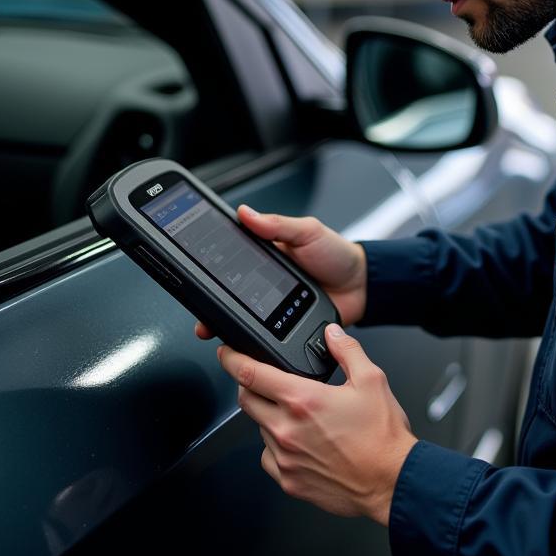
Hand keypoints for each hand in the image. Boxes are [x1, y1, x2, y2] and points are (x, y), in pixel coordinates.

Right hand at [194, 206, 366, 344]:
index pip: (231, 258)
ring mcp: (273, 306)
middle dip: (210, 303)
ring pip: (241, 317)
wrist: (362, 287)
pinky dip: (250, 339)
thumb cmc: (337, 254)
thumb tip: (246, 213)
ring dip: (225, 324)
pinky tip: (241, 342)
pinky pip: (263, 334)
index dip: (211, 267)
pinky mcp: (283, 326)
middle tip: (199, 310)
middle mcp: (264, 280)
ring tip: (212, 328)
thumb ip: (277, 225)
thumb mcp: (308, 232)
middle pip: (229, 293)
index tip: (193, 271)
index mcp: (266, 253)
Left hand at [218, 324, 417, 524]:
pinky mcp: (288, 480)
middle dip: (249, 386)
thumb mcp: (371, 380)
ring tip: (299, 415)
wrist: (391, 481)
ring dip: (269, 416)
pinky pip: (268, 456)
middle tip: (265, 381)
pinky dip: (277, 445)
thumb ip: (347, 351)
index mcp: (303, 399)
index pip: (250, 374)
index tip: (227, 353)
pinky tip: (300, 442)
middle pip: (246, 400)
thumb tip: (332, 334)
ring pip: (259, 428)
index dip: (232, 359)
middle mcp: (287, 429)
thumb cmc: (382, 437)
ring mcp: (284, 457)